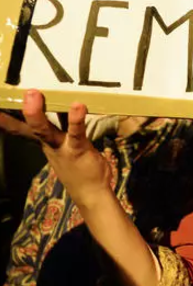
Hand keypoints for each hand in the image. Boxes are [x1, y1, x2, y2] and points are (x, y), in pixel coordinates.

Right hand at [0, 91, 110, 206]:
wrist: (91, 193)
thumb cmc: (79, 167)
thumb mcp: (64, 145)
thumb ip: (61, 128)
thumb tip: (61, 105)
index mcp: (44, 142)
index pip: (20, 128)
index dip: (5, 119)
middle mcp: (48, 144)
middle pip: (28, 127)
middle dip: (19, 110)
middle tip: (15, 93)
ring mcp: (61, 147)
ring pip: (43, 130)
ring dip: (36, 114)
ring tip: (32, 95)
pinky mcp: (77, 149)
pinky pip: (75, 132)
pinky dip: (75, 119)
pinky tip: (78, 106)